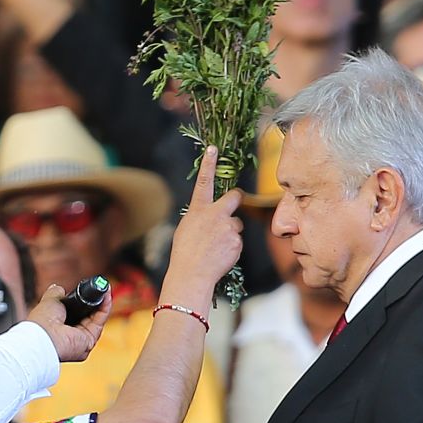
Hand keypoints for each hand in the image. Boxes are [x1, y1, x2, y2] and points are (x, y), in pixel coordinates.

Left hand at [27, 284, 110, 362]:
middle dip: (95, 301)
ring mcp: (80, 340)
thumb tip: (58, 288)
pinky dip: (104, 308)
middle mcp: (70, 335)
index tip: (88, 289)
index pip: (75, 312)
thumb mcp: (49, 301)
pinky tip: (106, 296)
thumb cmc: (42, 321)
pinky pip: (99, 322)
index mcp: (59, 327)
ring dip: (102, 303)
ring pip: (96, 319)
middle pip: (88, 316)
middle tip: (100, 287)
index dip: (82, 301)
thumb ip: (56, 293)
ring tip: (104, 288)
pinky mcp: (89, 341)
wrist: (44, 336)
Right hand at [162, 145, 243, 303]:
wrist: (192, 274)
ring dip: (230, 233)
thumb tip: (212, 215)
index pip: (204, 181)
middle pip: (235, 196)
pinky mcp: (237, 241)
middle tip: (234, 204)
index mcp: (198, 209)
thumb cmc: (185, 253)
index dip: (209, 164)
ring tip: (216, 247)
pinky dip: (232, 248)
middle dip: (237, 198)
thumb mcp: (186, 228)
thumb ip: (200, 217)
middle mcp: (215, 214)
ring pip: (236, 225)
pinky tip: (220, 256)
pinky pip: (238, 241)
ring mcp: (228, 227)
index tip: (213, 148)